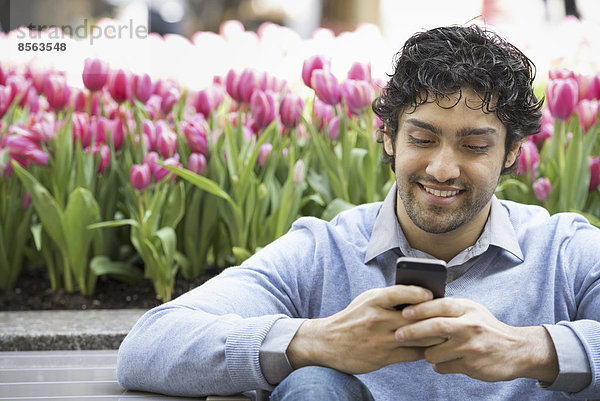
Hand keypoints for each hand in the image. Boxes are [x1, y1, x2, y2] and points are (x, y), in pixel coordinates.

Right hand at [286, 285, 445, 374]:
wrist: (327, 343)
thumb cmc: (352, 318)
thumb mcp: (366, 301)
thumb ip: (389, 298)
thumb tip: (420, 296)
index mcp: (372, 301)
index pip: (398, 293)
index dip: (417, 293)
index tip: (431, 294)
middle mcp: (377, 319)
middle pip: (414, 318)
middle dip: (434, 317)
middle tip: (450, 316)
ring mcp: (380, 340)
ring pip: (417, 337)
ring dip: (434, 335)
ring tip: (448, 332)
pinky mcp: (383, 357)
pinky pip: (412, 354)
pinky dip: (425, 350)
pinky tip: (433, 347)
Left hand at [396, 298, 558, 382]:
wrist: (517, 350)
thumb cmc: (486, 328)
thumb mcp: (472, 311)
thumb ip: (449, 308)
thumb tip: (415, 305)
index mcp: (467, 309)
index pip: (440, 305)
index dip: (420, 308)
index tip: (404, 312)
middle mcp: (470, 326)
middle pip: (435, 327)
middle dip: (413, 331)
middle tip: (398, 334)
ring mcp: (471, 347)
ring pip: (435, 351)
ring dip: (426, 353)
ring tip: (429, 350)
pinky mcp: (471, 365)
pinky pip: (443, 367)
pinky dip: (438, 365)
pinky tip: (443, 361)